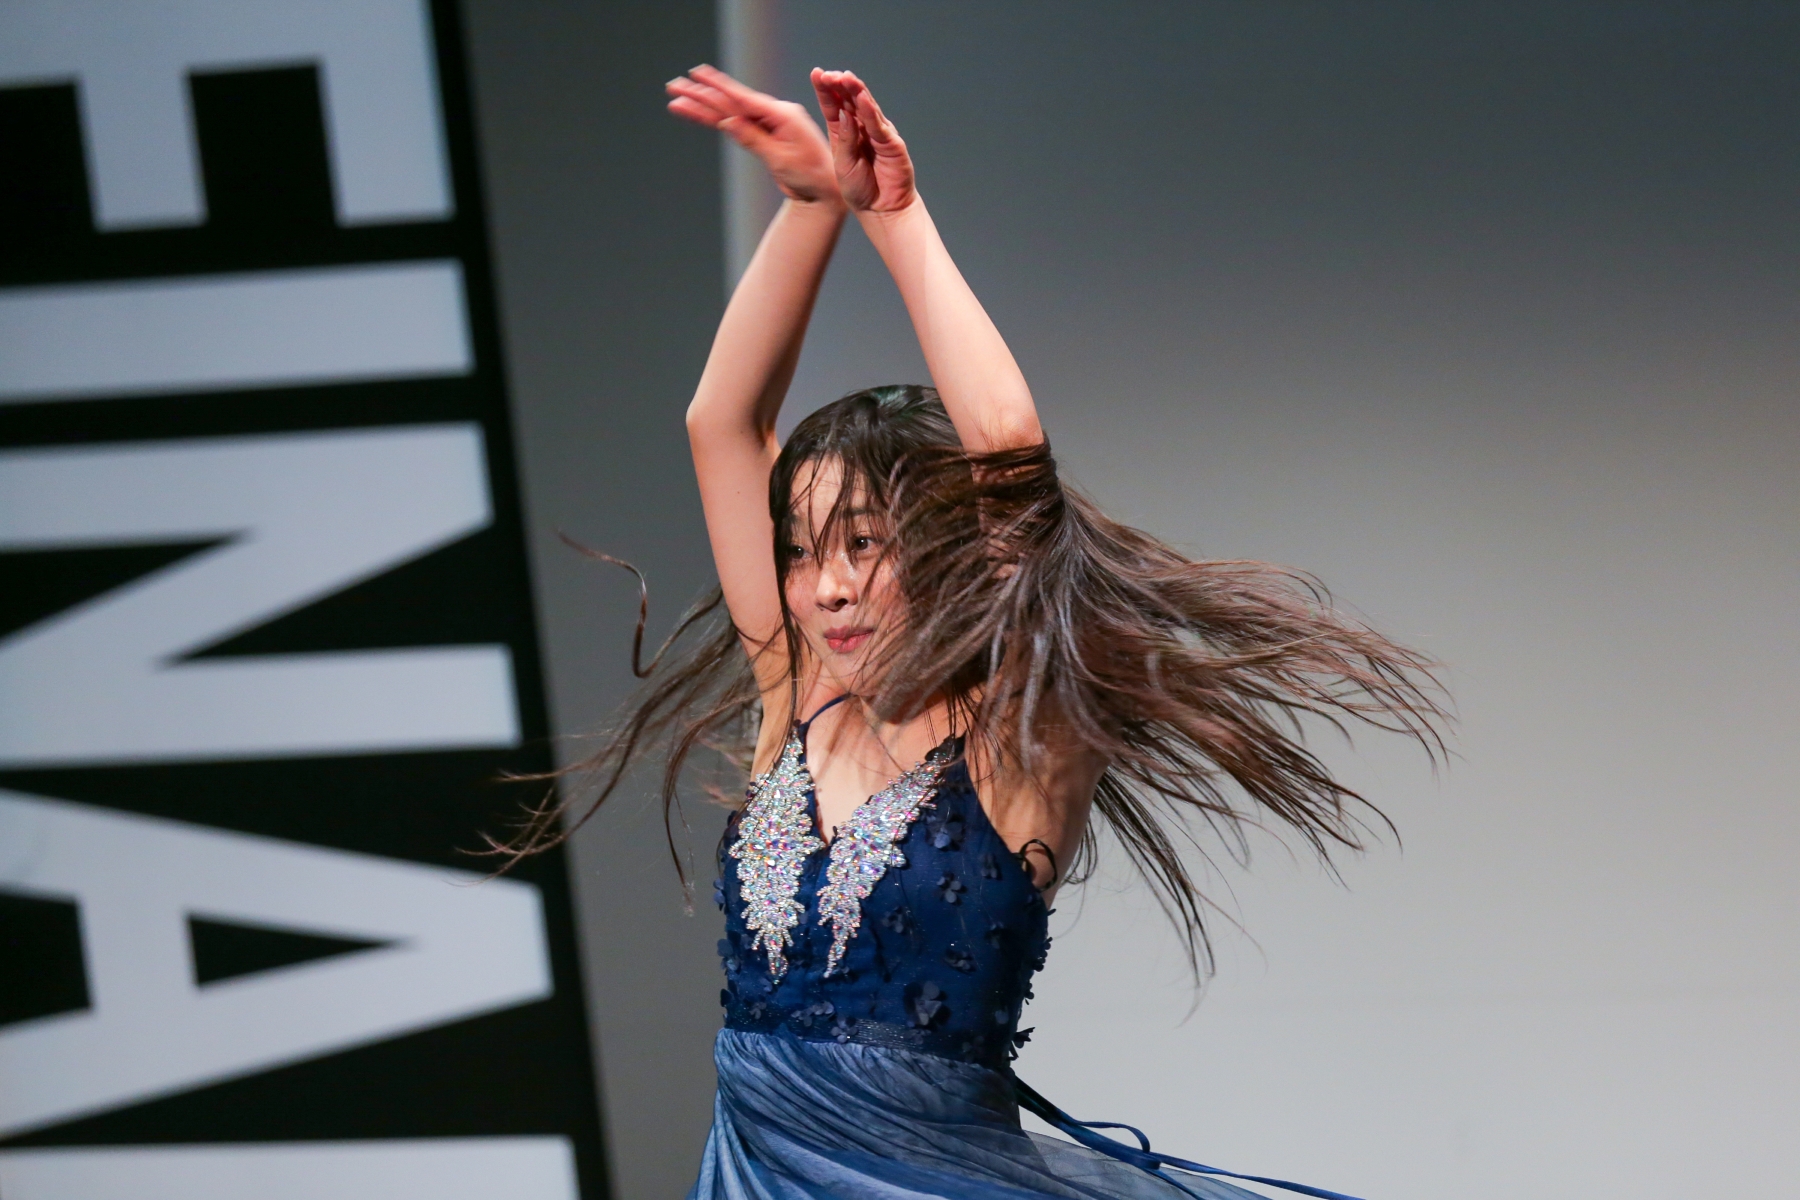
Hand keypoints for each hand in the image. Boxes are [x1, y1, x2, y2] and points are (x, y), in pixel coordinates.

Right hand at [667, 65, 839, 204]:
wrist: (824, 192)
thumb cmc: (811, 176)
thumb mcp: (781, 159)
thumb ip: (753, 139)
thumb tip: (727, 122)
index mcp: (782, 114)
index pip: (742, 98)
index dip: (717, 87)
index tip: (697, 74)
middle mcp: (774, 114)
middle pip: (730, 103)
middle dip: (701, 96)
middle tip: (674, 87)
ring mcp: (768, 124)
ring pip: (729, 114)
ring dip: (703, 107)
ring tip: (677, 101)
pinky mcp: (764, 136)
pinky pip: (736, 126)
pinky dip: (718, 121)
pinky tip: (700, 114)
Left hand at [811, 69, 916, 213]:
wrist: (881, 210)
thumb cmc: (860, 189)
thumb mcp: (843, 164)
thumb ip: (844, 140)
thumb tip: (844, 114)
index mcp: (844, 132)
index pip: (834, 105)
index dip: (826, 89)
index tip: (816, 73)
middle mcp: (861, 128)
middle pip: (849, 100)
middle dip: (840, 85)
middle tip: (829, 74)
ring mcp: (878, 133)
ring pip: (866, 107)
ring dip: (855, 91)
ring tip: (845, 77)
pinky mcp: (892, 143)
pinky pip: (879, 125)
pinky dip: (871, 111)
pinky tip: (862, 98)